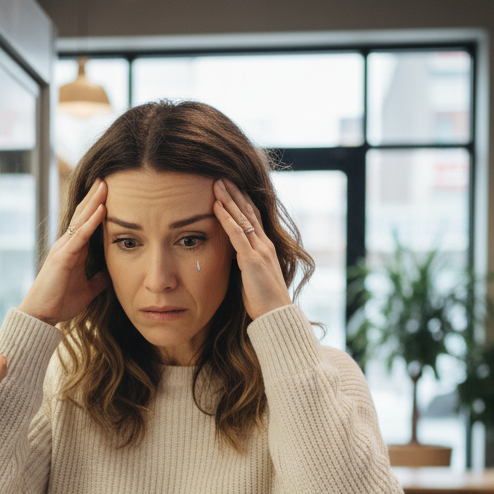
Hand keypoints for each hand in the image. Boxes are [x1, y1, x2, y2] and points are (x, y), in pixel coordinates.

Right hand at [17, 179, 108, 325]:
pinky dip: (91, 222)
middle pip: (82, 214)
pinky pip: (80, 236)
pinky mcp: (63, 257)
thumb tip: (112, 272)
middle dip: (94, 196)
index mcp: (72, 250)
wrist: (42, 315)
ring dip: (94, 202)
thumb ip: (99, 279)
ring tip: (104, 184)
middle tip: (106, 178)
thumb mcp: (88, 289)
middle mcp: (66, 244)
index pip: (86, 223)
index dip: (95, 206)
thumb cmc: (61, 301)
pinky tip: (101, 209)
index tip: (108, 192)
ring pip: (81, 220)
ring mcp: (63, 248)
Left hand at [213, 179, 291, 319]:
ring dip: (228, 200)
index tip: (231, 188)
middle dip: (235, 193)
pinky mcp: (252, 260)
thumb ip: (245, 263)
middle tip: (222, 177)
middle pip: (248, 212)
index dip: (242, 202)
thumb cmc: (264, 301)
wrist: (276, 315)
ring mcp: (260, 251)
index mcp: (265, 248)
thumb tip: (233, 256)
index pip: (253, 218)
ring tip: (217, 184)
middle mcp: (264, 245)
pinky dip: (226, 219)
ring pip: (242, 218)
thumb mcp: (253, 277)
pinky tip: (217, 206)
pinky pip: (237, 234)